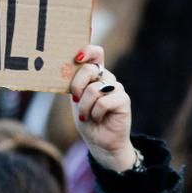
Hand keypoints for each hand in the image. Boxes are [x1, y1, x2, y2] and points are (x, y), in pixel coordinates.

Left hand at [68, 44, 135, 171]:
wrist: (100, 142)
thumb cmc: (87, 120)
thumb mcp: (76, 100)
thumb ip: (75, 84)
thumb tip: (67, 70)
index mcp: (95, 75)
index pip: (96, 53)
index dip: (87, 50)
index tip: (77, 57)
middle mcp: (107, 78)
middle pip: (90, 68)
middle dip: (77, 86)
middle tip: (76, 100)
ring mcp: (117, 88)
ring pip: (94, 89)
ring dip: (85, 106)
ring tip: (87, 116)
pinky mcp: (123, 100)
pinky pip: (103, 102)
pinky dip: (96, 113)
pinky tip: (98, 119)